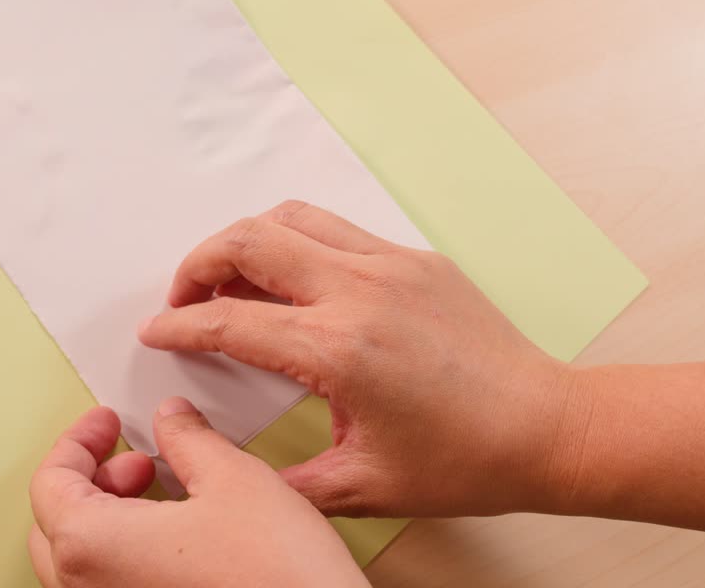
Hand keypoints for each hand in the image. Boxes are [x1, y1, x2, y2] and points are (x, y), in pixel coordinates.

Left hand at [28, 399, 369, 587]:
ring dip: (111, 515)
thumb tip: (173, 419)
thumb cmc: (277, 577)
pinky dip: (129, 550)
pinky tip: (180, 533)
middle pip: (57, 524)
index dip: (79, 440)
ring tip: (166, 491)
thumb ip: (188, 438)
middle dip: (94, 478)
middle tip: (137, 457)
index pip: (50, 481)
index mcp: (91, 546)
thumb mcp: (233, 478)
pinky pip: (113, 583)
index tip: (107, 422)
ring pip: (83, 559)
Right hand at [138, 201, 576, 518]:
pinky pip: (338, 230)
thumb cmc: (466, 461)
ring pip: (292, 218)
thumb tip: (231, 469)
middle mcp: (361, 291)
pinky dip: (297, 243)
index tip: (156, 332)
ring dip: (246, 241)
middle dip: (199, 263)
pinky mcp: (416, 260)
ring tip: (232, 280)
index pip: (230, 320)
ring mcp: (393, 265)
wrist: (548, 430)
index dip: (179, 324)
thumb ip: (281, 478)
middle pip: (249, 240)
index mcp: (339, 349)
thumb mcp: (360, 486)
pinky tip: (295, 283)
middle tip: (184, 297)